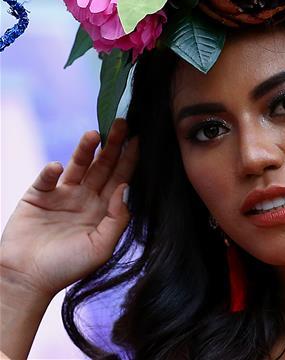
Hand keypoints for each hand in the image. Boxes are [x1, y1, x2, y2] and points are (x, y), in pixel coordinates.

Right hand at [0, 119, 136, 298]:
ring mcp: (62, 195)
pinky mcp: (37, 196)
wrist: (27, 280)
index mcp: (104, 208)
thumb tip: (125, 189)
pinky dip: (51, 172)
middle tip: (122, 123)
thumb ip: (117, 219)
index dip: (130, 158)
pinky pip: (46, 179)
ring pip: (78, 166)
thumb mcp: (101, 247)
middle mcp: (86, 197)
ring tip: (94, 134)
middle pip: (103, 166)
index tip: (140, 138)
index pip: (121, 178)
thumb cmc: (67, 268)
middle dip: (113, 145)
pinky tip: (58, 167)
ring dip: (85, 150)